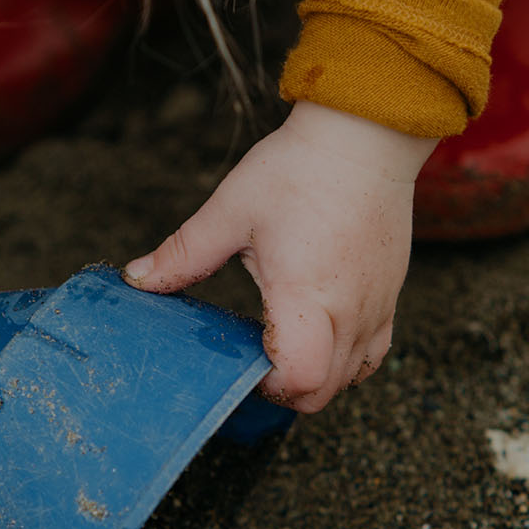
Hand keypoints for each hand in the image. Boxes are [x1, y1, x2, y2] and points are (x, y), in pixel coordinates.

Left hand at [124, 101, 439, 411]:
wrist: (365, 135)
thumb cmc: (300, 168)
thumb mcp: (231, 210)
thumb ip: (184, 254)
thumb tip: (137, 279)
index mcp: (305, 294)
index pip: (299, 378)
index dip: (266, 385)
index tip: (242, 363)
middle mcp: (348, 311)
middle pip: (322, 393)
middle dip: (284, 390)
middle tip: (254, 358)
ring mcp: (376, 307)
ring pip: (351, 378)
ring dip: (316, 377)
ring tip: (285, 344)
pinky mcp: (391, 296)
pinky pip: (374, 354)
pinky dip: (346, 361)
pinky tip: (320, 335)